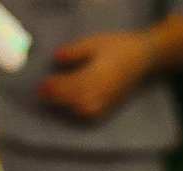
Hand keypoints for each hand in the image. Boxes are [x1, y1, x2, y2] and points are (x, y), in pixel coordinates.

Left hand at [36, 31, 155, 120]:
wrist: (143, 60)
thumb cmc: (118, 47)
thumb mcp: (94, 43)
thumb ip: (74, 52)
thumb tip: (56, 59)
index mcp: (93, 78)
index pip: (66, 86)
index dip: (51, 87)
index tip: (38, 87)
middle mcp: (98, 95)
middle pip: (70, 100)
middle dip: (54, 98)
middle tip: (40, 94)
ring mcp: (104, 105)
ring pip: (78, 111)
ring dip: (64, 107)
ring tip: (53, 101)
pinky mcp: (109, 109)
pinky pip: (89, 116)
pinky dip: (77, 113)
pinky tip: (70, 108)